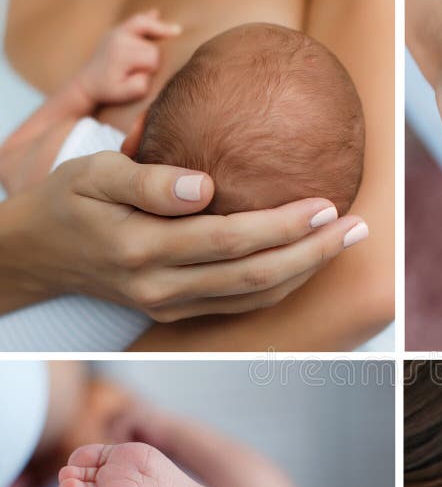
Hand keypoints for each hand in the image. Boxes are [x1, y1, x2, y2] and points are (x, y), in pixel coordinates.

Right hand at [1, 151, 366, 320]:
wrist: (39, 254)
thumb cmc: (68, 201)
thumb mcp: (93, 174)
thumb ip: (149, 181)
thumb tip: (205, 187)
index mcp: (142, 249)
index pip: (229, 240)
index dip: (282, 226)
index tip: (327, 204)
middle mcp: (162, 287)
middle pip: (253, 276)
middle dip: (312, 254)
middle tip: (357, 227)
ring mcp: (171, 306)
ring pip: (253, 298)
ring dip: (305, 273)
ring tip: (343, 242)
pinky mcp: (177, 312)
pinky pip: (240, 305)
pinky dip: (279, 286)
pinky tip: (307, 262)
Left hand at [75, 10, 180, 104]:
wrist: (87, 84)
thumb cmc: (109, 90)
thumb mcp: (125, 94)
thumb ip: (140, 85)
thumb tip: (148, 71)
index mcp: (122, 54)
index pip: (153, 57)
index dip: (154, 68)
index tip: (144, 77)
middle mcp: (119, 38)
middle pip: (151, 45)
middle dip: (154, 57)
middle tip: (142, 70)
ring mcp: (116, 32)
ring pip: (147, 27)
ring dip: (159, 33)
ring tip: (176, 31)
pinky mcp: (116, 31)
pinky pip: (135, 20)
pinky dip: (148, 18)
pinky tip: (157, 13)